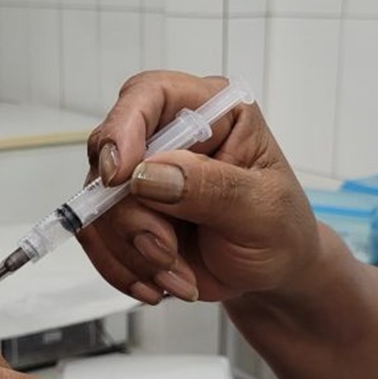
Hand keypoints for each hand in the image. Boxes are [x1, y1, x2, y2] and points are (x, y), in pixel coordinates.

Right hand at [82, 70, 317, 303]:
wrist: (272, 273)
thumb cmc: (280, 232)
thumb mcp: (262, 210)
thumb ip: (212, 187)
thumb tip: (151, 174)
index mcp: (212, 112)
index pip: (150, 95)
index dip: (123, 129)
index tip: (120, 176)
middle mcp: (169, 136)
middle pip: (111, 157)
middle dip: (132, 217)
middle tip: (168, 252)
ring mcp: (142, 176)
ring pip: (99, 206)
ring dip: (133, 252)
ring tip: (178, 275)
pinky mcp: (126, 214)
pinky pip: (97, 237)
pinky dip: (123, 268)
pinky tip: (160, 283)